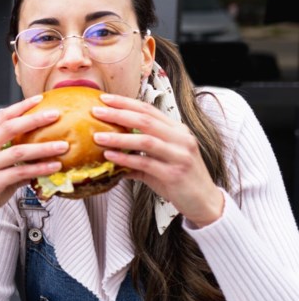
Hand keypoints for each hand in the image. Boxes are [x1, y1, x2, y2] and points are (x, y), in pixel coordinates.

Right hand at [0, 95, 67, 234]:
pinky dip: (39, 169)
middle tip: (55, 114)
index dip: (20, 107)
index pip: (1, 118)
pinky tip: (54, 166)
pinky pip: (20, 173)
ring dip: (43, 147)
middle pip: (9, 128)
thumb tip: (44, 154)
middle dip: (34, 119)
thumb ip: (17, 160)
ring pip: (18, 151)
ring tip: (63, 145)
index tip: (39, 99)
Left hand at [91, 93, 224, 226]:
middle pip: (146, 121)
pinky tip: (110, 156)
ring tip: (97, 137)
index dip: (126, 103)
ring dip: (119, 138)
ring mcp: (179, 156)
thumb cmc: (179, 178)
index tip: (105, 98)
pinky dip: (126, 159)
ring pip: (145, 141)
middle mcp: (181, 139)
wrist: (204, 202)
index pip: (149, 110)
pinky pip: (146, 163)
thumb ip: (139, 152)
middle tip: (96, 111)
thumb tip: (110, 149)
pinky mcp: (175, 174)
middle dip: (119, 114)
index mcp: (177, 130)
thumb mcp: (161, 159)